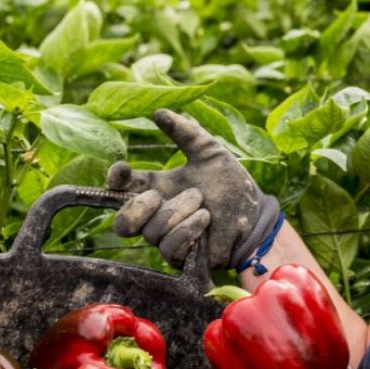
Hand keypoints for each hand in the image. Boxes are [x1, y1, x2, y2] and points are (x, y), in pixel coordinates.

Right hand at [106, 109, 279, 268]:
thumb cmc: (231, 183)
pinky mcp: (181, 256)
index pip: (122, 189)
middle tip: (157, 195)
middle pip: (122, 222)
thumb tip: (157, 112)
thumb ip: (185, 132)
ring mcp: (167, 237)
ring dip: (177, 213)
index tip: (121, 169)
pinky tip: (204, 220)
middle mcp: (157, 214)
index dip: (114, 180)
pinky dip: (187, 230)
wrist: (255, 214)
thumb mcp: (209, 151)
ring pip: (151, 232)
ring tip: (201, 203)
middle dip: (138, 207)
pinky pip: (169, 247)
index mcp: (158, 187)